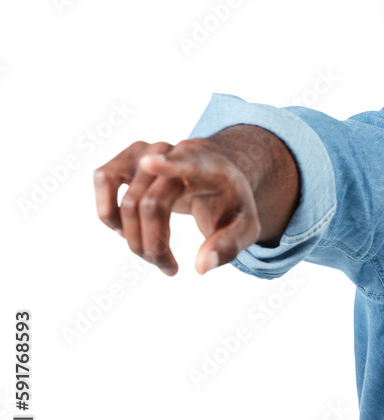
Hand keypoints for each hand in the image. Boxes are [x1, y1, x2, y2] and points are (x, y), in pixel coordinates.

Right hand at [93, 138, 262, 275]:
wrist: (217, 176)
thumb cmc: (230, 203)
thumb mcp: (245, 227)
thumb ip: (229, 246)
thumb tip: (201, 267)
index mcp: (209, 164)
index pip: (188, 161)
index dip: (168, 164)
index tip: (149, 163)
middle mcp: (174, 151)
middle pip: (150, 205)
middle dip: (154, 246)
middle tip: (169, 268)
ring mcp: (146, 151)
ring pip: (125, 202)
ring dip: (132, 238)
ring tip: (153, 252)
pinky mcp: (125, 158)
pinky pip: (103, 181)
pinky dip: (109, 214)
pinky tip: (128, 229)